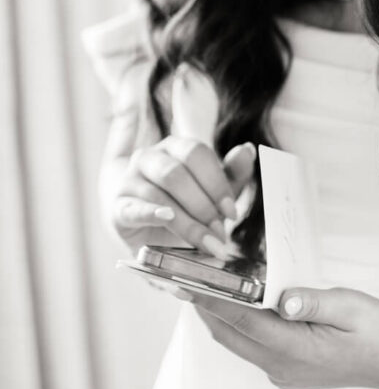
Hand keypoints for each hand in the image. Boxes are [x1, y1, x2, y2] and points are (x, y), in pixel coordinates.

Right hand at [113, 140, 256, 256]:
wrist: (149, 230)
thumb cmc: (185, 204)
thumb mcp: (213, 190)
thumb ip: (231, 172)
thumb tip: (248, 150)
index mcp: (175, 146)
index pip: (197, 153)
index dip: (216, 182)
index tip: (231, 212)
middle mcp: (149, 157)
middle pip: (177, 173)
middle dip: (203, 205)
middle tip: (220, 232)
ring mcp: (130, 180)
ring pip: (159, 194)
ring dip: (187, 221)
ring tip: (206, 242)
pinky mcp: (119, 207)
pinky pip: (134, 208)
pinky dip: (152, 213)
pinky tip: (167, 219)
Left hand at [186, 286, 378, 388]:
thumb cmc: (374, 331)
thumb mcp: (350, 307)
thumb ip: (314, 302)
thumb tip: (283, 298)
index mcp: (297, 350)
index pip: (244, 322)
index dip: (214, 302)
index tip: (191, 285)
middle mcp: (283, 366)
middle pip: (232, 336)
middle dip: (208, 308)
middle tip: (189, 279)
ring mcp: (283, 372)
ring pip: (239, 343)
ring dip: (221, 317)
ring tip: (208, 287)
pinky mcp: (287, 371)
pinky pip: (252, 347)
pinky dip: (239, 326)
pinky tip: (241, 304)